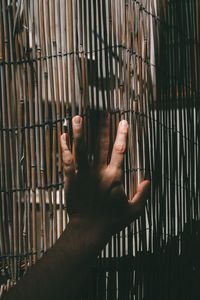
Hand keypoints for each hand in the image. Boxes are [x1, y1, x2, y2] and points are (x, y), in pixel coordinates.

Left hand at [60, 113, 149, 239]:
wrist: (88, 229)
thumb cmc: (111, 221)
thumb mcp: (133, 211)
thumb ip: (142, 194)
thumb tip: (147, 179)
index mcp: (114, 177)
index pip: (120, 150)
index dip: (122, 135)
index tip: (123, 122)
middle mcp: (98, 172)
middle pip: (100, 145)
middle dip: (103, 128)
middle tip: (103, 114)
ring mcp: (83, 174)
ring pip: (81, 149)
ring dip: (80, 132)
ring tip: (78, 117)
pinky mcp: (71, 179)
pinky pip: (67, 160)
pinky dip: (64, 147)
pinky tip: (63, 136)